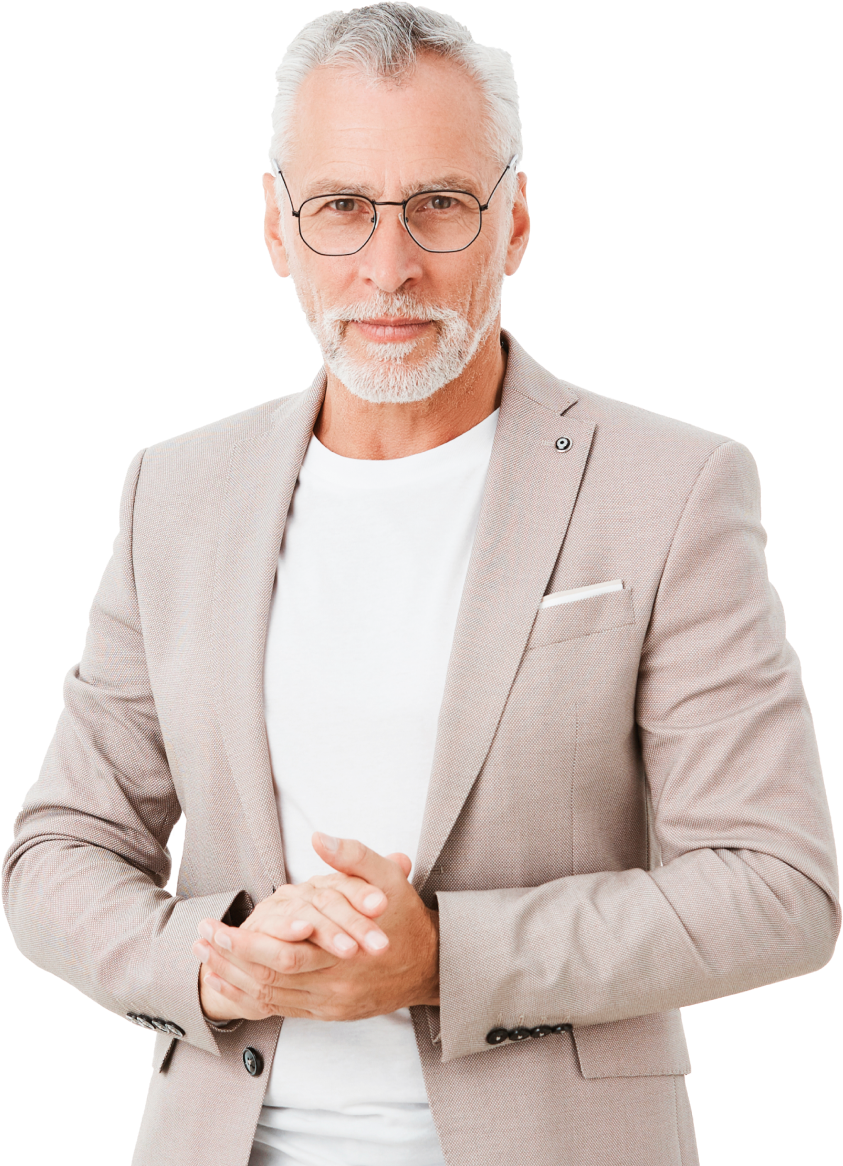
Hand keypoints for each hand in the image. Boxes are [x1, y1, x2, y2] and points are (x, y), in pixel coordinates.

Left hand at [193, 833, 438, 1022]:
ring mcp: (330, 1004)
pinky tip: (230, 982)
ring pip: (270, 998)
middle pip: (266, 980)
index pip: (280, 955)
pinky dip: (250, 997)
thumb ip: (353, 857)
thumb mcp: (387, 879)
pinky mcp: (328, 1012)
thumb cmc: (405, 917)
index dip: (242, 943)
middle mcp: (333, 986)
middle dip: (228, 959)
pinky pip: (281, 1010)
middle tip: (199, 939)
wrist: (432, 964)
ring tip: (203, 958)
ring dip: (233, 978)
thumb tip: (319, 837)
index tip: (214, 925)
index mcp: (343, 954)